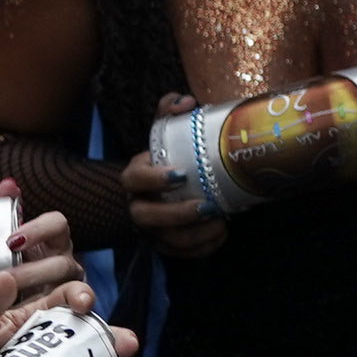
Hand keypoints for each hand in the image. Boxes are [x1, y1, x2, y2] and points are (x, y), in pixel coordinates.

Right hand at [121, 95, 230, 259]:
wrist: (156, 190)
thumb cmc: (164, 159)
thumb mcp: (163, 133)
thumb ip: (169, 112)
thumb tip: (186, 102)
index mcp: (134, 178)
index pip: (135, 179)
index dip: (154, 179)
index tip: (181, 174)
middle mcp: (138, 206)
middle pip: (148, 216)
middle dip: (178, 214)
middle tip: (208, 206)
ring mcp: (150, 230)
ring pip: (167, 240)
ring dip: (195, 235)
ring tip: (221, 222)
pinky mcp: (165, 246)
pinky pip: (182, 254)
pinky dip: (203, 247)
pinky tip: (222, 233)